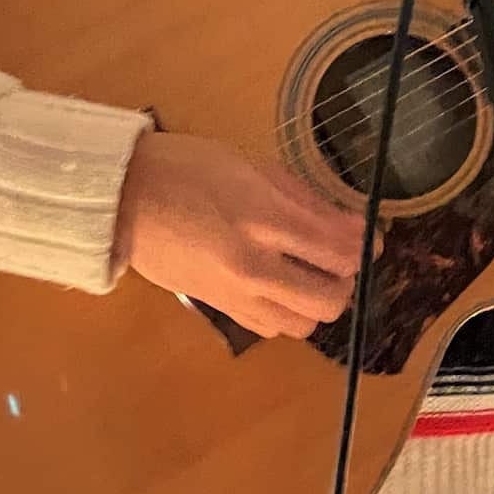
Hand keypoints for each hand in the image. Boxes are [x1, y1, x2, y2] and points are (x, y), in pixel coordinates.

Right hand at [115, 130, 368, 339]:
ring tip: (309, 271)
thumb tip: (351, 224)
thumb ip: (304, 199)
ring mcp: (235, 294)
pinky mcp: (218, 309)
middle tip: (339, 255)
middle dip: (346, 278)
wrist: (122, 199)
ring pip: (303, 324)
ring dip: (317, 300)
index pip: (337, 250)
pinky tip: (279, 284)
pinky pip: (271, 328)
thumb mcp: (251, 166)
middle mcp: (253, 266)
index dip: (364, 245)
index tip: (371, 236)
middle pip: (329, 299)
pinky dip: (287, 311)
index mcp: (262, 219)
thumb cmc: (187, 167)